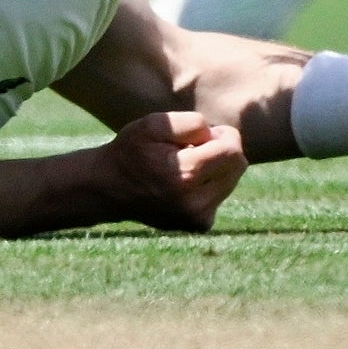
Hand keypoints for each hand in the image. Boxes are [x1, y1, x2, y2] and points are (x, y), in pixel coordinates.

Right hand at [88, 109, 247, 231]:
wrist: (110, 188)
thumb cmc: (132, 150)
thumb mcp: (153, 124)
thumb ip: (191, 123)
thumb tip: (218, 137)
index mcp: (185, 174)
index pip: (233, 152)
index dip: (225, 135)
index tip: (205, 133)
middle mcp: (195, 202)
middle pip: (238, 167)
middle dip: (222, 150)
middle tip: (193, 146)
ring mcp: (198, 217)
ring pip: (231, 181)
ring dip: (215, 167)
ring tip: (185, 164)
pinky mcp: (199, 225)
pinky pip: (220, 195)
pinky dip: (209, 184)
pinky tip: (184, 182)